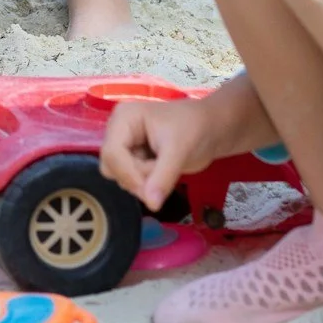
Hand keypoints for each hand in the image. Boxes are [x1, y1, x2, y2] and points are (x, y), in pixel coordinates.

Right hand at [97, 93, 230, 212]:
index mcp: (123, 118)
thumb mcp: (179, 151)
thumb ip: (163, 177)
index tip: (151, 191)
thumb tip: (151, 205)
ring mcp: (125, 145)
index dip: (129, 175)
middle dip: (137, 178)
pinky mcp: (133, 159)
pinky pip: (131, 179)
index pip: (112, 153)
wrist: (211, 129)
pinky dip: (148, 182)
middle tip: (163, 175)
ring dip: (144, 181)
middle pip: (111, 166)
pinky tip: (163, 170)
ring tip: (166, 168)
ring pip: (120, 176)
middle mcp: (118, 131)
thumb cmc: (195, 129)